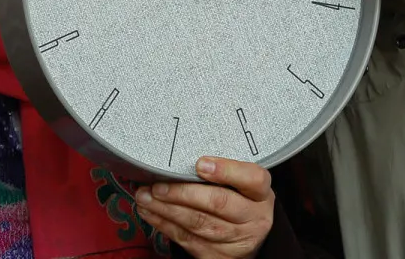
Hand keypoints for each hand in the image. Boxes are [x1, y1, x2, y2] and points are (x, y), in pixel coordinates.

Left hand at [134, 157, 275, 258]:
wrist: (245, 238)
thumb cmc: (237, 201)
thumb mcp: (239, 183)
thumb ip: (221, 170)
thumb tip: (180, 156)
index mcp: (260, 193)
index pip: (252, 179)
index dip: (226, 171)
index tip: (200, 164)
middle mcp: (254, 218)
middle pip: (218, 203)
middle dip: (182, 193)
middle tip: (157, 186)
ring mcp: (237, 240)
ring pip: (198, 223)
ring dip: (165, 209)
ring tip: (144, 197)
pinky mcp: (219, 255)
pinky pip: (187, 238)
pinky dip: (164, 224)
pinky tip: (150, 212)